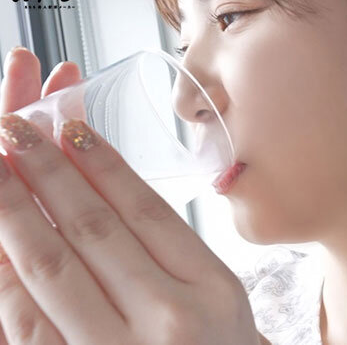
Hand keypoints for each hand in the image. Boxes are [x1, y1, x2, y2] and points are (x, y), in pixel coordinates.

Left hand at [0, 48, 263, 343]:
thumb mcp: (220, 302)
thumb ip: (175, 253)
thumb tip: (105, 187)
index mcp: (213, 291)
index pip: (146, 210)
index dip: (102, 164)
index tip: (69, 127)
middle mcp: (170, 321)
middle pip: (95, 229)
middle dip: (47, 172)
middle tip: (14, 127)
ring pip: (52, 268)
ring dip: (14, 212)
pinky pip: (25, 323)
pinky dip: (4, 275)